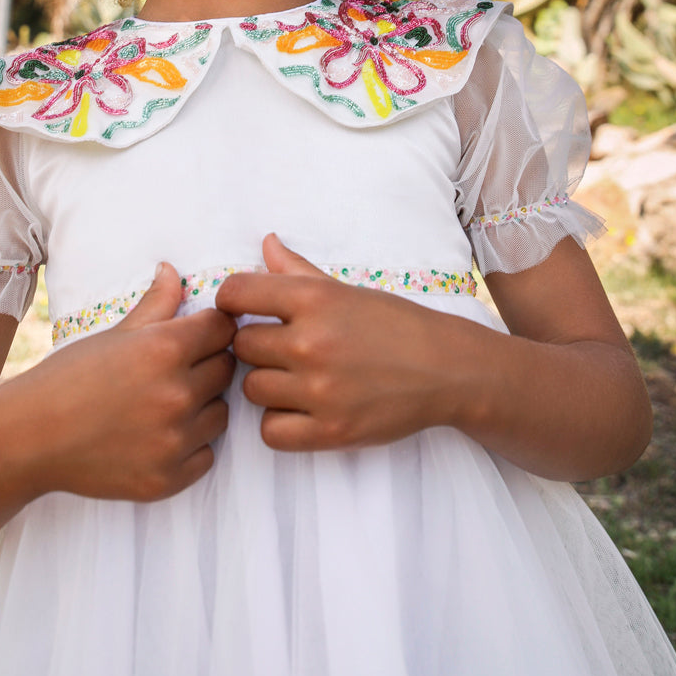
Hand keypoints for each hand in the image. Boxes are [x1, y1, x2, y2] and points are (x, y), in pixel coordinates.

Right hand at [18, 262, 237, 501]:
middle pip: (227, 368)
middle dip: (209, 364)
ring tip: (167, 402)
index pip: (224, 328)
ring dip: (204, 405)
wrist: (29, 439)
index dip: (213, 328)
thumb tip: (174, 270)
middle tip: (179, 368)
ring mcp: (173, 441)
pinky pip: (205, 454)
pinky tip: (160, 434)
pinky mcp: (168, 478)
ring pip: (220, 412)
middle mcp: (176, 394)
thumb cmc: (68, 378)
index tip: (199, 334)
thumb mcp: (114, 334)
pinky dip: (191, 445)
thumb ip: (156, 303)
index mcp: (165, 349)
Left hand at [215, 234, 461, 451]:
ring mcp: (320, 390)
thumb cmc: (393, 324)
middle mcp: (312, 342)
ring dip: (267, 385)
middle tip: (280, 349)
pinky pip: (270, 431)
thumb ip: (297, 270)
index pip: (235, 293)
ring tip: (295, 379)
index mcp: (314, 299)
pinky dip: (279, 423)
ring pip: (252, 389)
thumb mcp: (345, 290)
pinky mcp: (330, 431)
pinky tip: (301, 409)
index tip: (243, 311)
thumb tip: (264, 243)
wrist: (444, 369)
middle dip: (256, 346)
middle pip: (241, 346)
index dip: (231, 301)